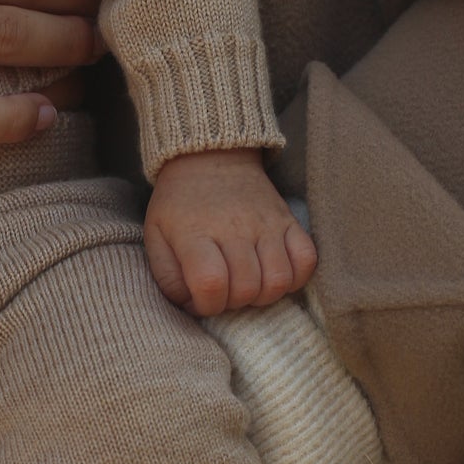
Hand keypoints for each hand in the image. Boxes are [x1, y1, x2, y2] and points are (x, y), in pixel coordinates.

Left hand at [143, 149, 317, 314]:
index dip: (207, 305)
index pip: (210, 283)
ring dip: (263, 295)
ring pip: (278, 281)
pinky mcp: (288, 220)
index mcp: (195, 233)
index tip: (201, 300)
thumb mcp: (156, 236)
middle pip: (246, 288)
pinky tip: (274, 275)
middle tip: (223, 292)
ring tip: (247, 286)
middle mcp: (234, 228)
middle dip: (233, 303)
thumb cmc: (179, 204)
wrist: (209, 157)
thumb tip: (192, 305)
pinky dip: (295, 278)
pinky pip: (307, 260)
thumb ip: (167, 277)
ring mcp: (266, 224)